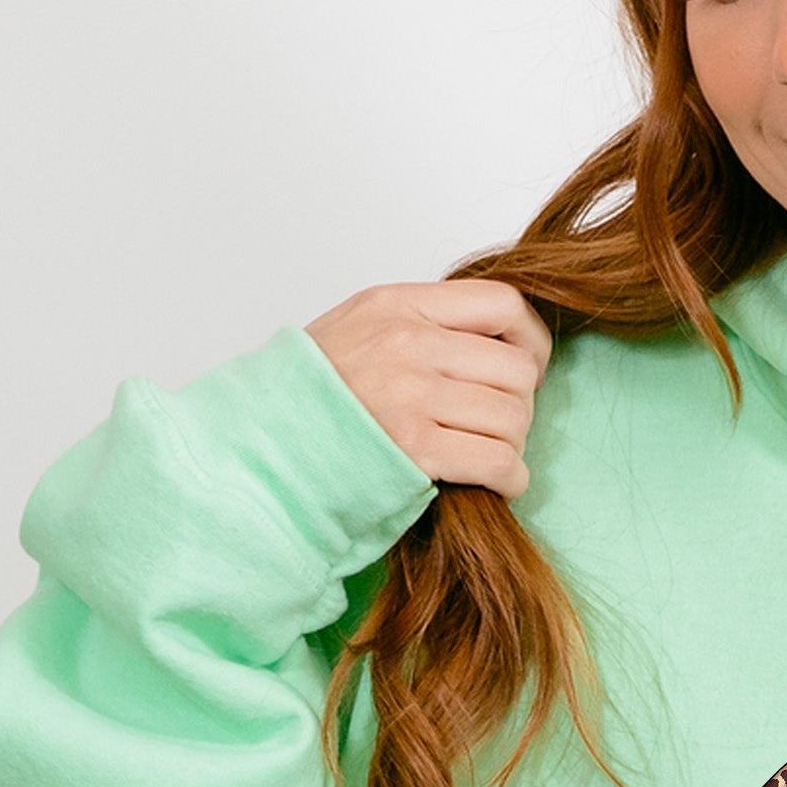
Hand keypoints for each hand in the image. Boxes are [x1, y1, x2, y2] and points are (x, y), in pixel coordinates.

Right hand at [305, 277, 550, 498]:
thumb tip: (488, 338)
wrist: (256, 443)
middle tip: (501, 422)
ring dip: (513, 443)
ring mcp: (411, 397)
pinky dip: (510, 478)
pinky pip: (498, 461)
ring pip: (513, 417)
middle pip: (515, 368)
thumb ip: (419, 323)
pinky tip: (499, 483)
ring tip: (492, 453)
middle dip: (520, 401)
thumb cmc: (306, 394)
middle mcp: (408, 344)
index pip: (502, 303)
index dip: (529, 339)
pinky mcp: (414, 451)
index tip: (526, 365)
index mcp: (398, 305)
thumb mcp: (356, 327)